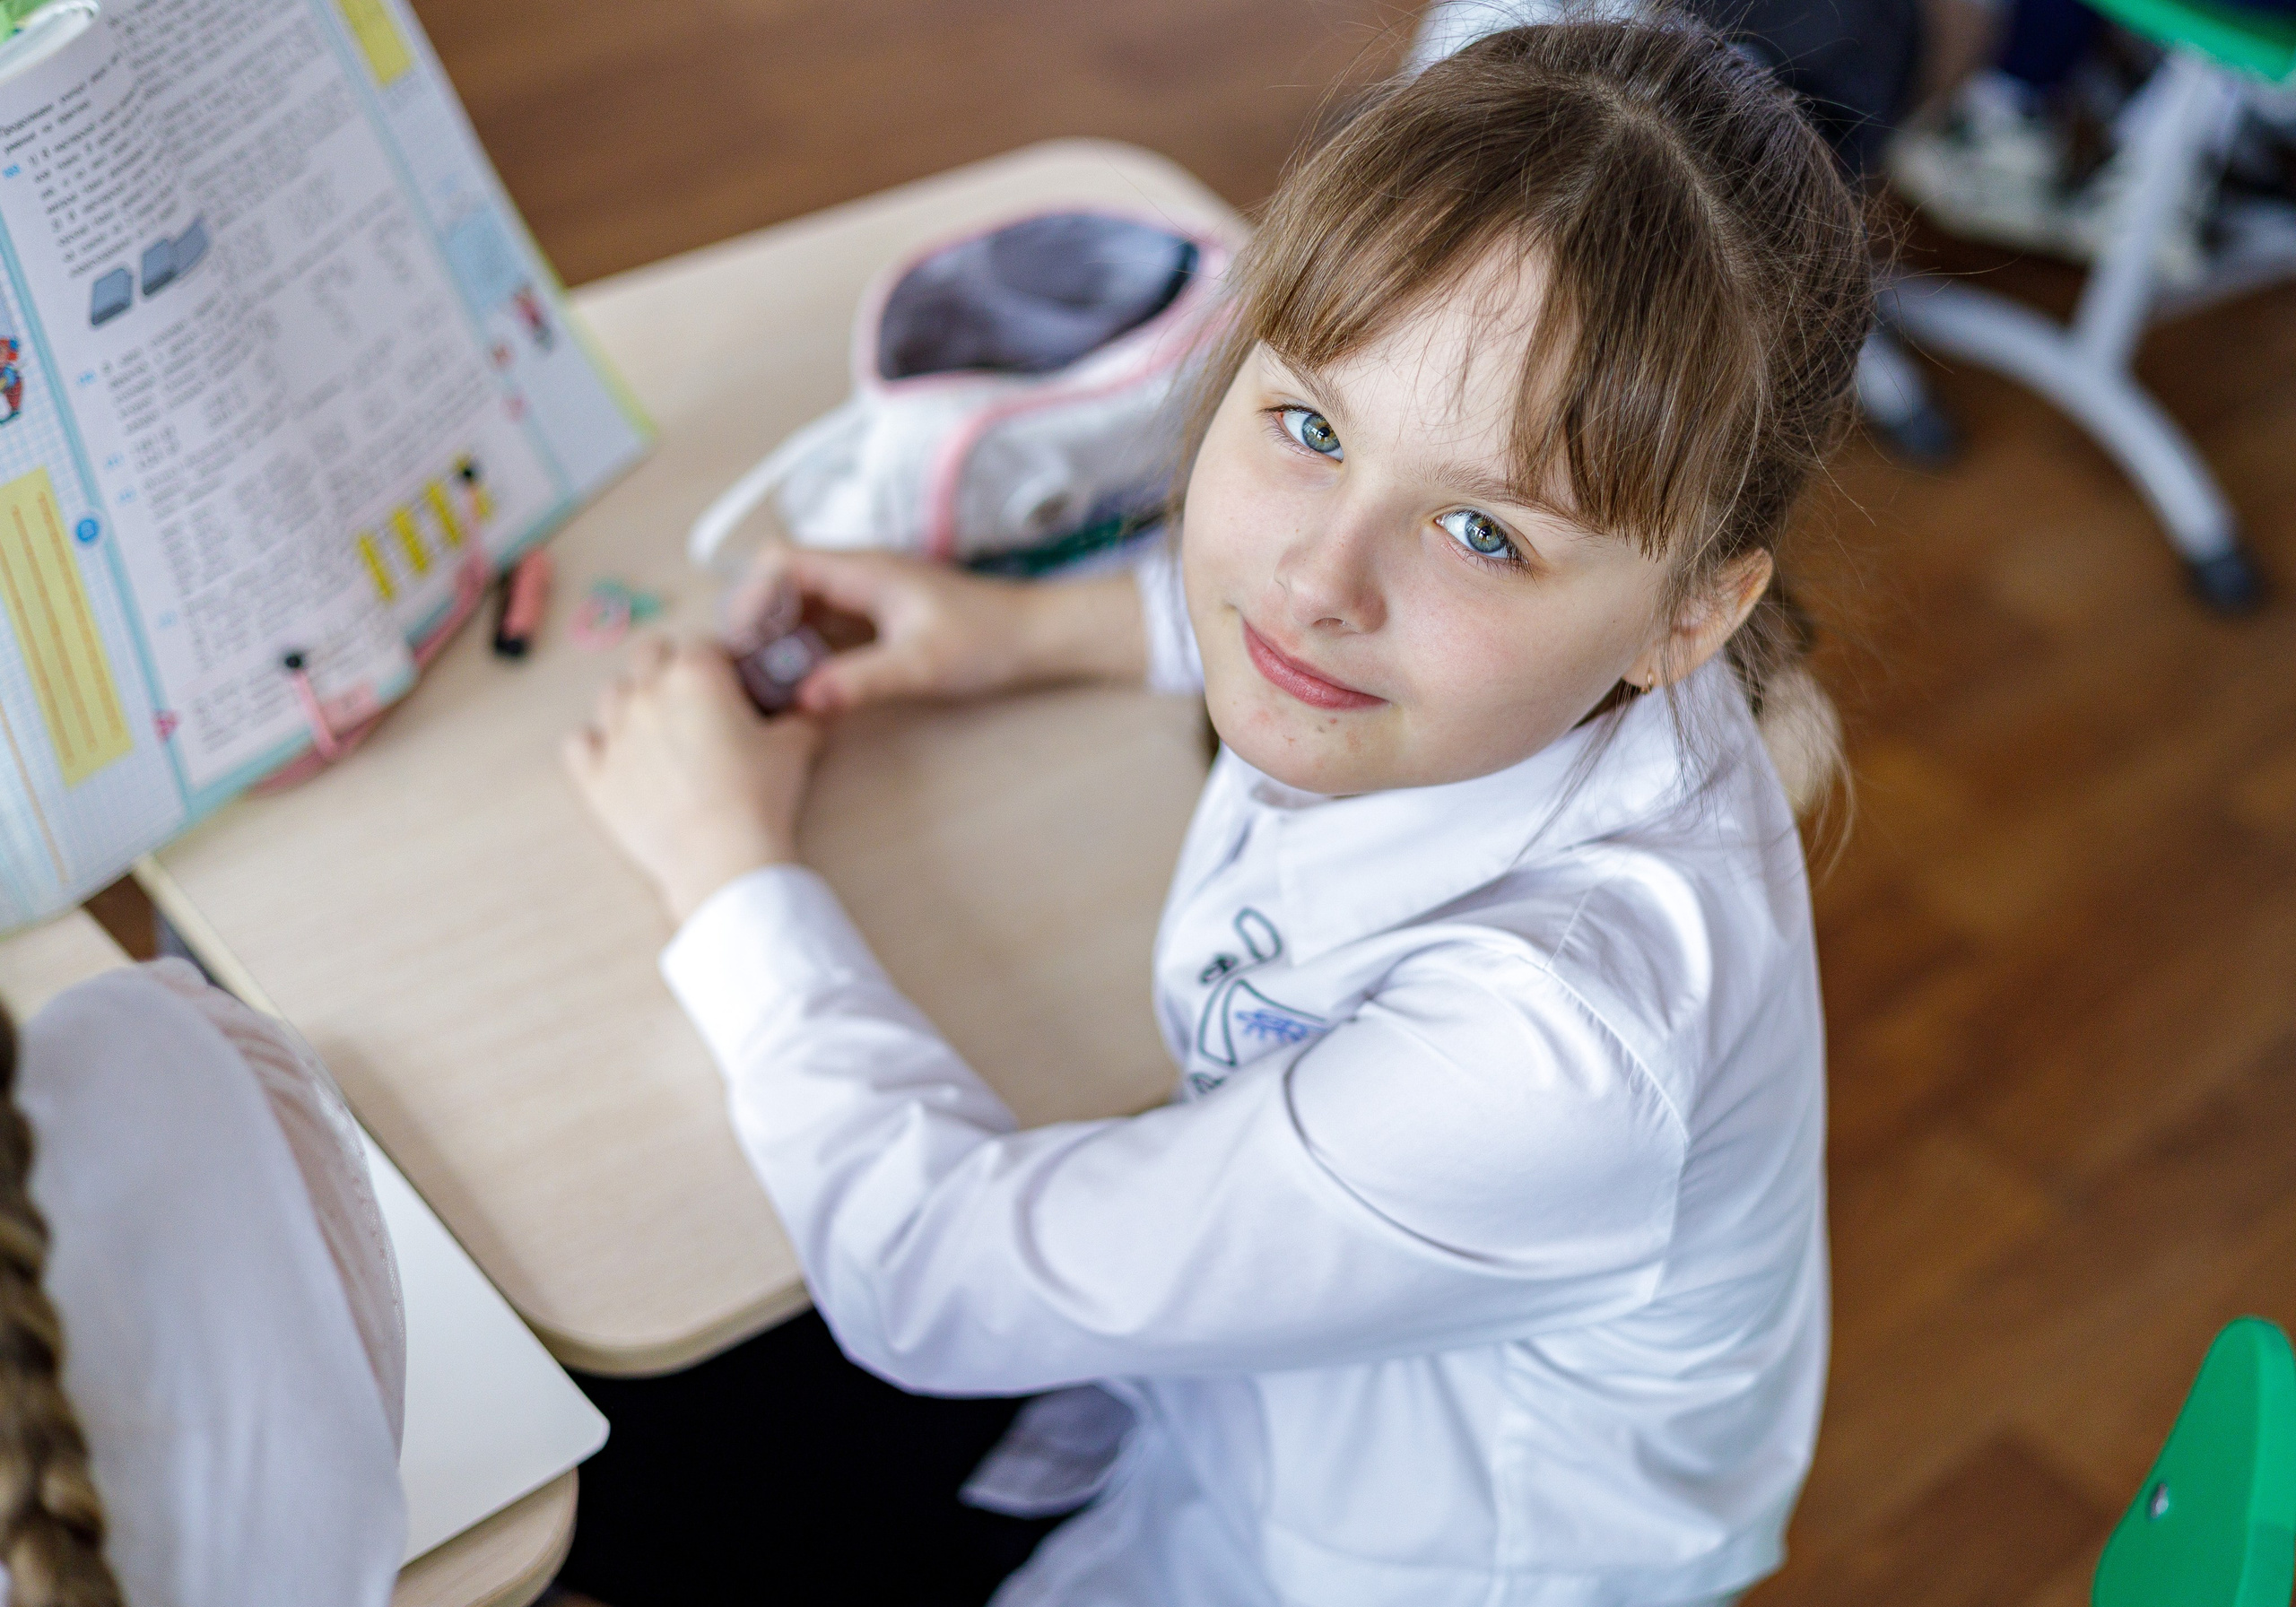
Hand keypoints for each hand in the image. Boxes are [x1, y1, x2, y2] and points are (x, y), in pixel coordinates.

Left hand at [562, 638, 820, 923]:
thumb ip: (800, 716)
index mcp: (697, 674)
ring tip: (659, 728)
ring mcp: (615, 734)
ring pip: (613, 693)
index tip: (737, 685)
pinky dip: (596, 744)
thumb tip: (810, 708)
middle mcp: (648, 693)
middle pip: (650, 655)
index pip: (705, 645)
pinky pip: (579, 742)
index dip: (724, 662)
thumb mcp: (797, 747)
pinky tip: (619, 756)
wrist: (722, 859)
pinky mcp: (594, 776)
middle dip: (672, 667)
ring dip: (634, 701)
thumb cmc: (761, 796)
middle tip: (697, 701)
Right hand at [730, 541, 1147, 713]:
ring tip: (771, 683)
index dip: (752, 597)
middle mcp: (860, 574)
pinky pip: (825, 625)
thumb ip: (860, 681)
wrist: (1038, 637)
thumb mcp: (920, 666)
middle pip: (781, 583)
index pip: (780, 561)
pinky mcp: (879, 617)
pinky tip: (809, 685)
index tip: (746, 644)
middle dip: (759, 623)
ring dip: (781, 639)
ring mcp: (869, 594)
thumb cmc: (988, 640)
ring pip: (801, 606)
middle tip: (750, 670)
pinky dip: (808, 649)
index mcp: (863, 570)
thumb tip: (804, 700)